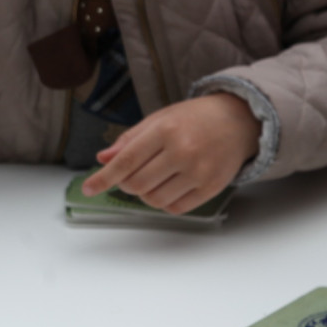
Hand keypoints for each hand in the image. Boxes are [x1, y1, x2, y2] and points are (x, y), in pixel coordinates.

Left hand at [81, 94, 261, 213]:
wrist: (238, 121)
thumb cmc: (193, 118)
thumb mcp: (159, 119)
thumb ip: (130, 140)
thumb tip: (104, 159)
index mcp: (166, 130)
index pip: (127, 160)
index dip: (104, 177)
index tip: (88, 189)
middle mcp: (183, 151)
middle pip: (137, 184)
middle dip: (125, 184)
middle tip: (129, 176)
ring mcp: (199, 171)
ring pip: (154, 199)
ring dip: (144, 195)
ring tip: (152, 179)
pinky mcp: (212, 188)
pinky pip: (175, 208)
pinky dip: (163, 203)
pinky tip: (167, 188)